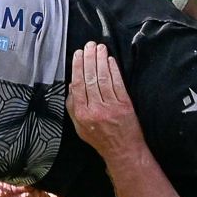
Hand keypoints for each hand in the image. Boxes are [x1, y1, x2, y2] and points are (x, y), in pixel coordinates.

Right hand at [66, 42, 145, 160]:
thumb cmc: (99, 138)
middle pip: (90, 78)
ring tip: (99, 47)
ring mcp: (111, 107)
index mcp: (82, 114)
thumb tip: (71, 85)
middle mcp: (95, 109)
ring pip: (104, 79)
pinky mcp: (125, 105)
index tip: (78, 54)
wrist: (123, 150)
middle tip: (89, 45)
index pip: (78, 85)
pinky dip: (113, 70)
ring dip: (101, 61)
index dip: (78, 67)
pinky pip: (117, 84)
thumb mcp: (79, 127)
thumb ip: (73, 106)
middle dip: (89, 59)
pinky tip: (110, 60)